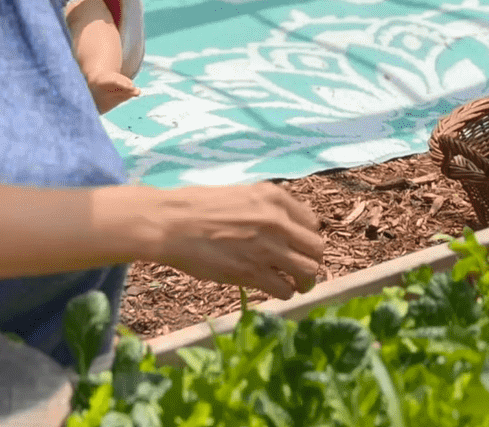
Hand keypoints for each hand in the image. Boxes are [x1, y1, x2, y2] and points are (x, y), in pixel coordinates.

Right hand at [152, 183, 323, 298]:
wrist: (171, 223)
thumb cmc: (197, 207)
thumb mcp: (241, 194)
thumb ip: (266, 208)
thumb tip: (282, 227)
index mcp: (275, 198)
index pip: (312, 223)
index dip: (306, 239)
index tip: (297, 247)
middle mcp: (277, 221)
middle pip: (316, 249)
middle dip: (311, 261)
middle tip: (300, 270)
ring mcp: (267, 248)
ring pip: (308, 271)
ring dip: (304, 282)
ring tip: (295, 285)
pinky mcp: (252, 272)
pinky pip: (284, 289)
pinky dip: (283, 293)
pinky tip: (274, 291)